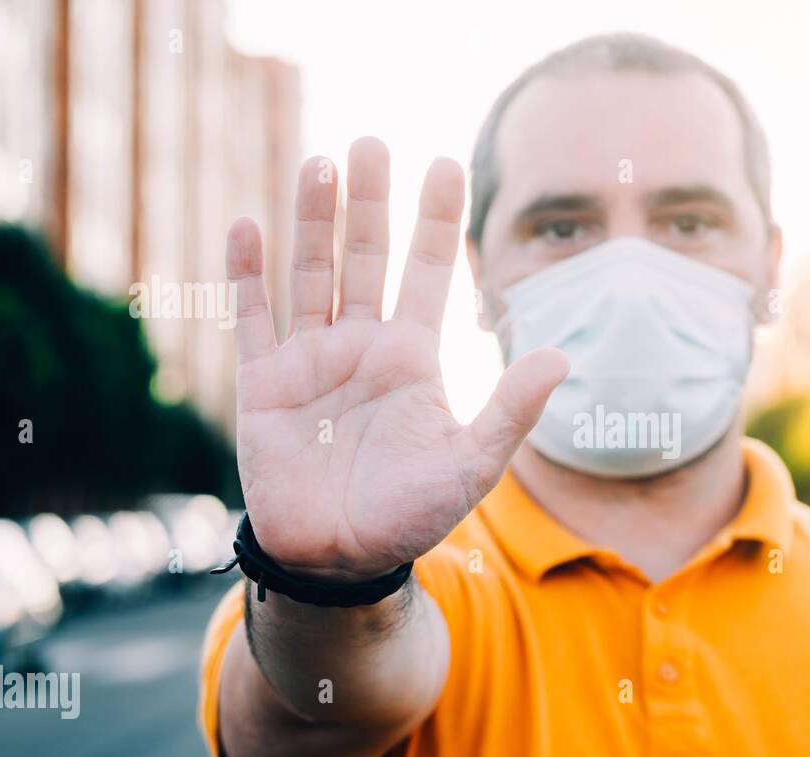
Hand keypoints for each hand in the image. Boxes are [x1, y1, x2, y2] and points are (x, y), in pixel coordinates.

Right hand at [224, 138, 566, 580]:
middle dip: (370, 202)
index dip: (436, 220)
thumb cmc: (410, 514)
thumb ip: (511, 411)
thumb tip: (562, 356)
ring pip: (310, 272)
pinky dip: (247, 274)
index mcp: (413, 356)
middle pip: (365, 256)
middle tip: (373, 142)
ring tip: (321, 164)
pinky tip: (247, 225)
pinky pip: (252, 318)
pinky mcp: (262, 383)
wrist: (341, 560)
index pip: (428, 271)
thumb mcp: (472, 464)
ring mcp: (310, 359)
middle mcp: (362, 344)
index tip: (447, 163)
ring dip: (313, 220)